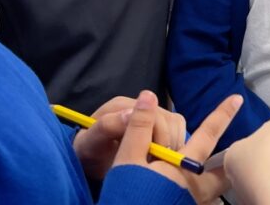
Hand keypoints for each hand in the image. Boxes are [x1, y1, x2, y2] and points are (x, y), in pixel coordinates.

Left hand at [72, 95, 187, 179]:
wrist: (94, 158)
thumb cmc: (91, 151)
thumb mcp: (91, 142)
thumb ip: (107, 127)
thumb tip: (130, 115)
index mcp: (121, 105)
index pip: (149, 114)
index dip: (155, 137)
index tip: (150, 159)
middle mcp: (139, 105)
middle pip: (166, 119)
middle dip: (164, 144)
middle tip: (154, 164)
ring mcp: (152, 112)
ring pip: (175, 124)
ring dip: (172, 144)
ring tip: (157, 162)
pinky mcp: (162, 122)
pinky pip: (179, 128)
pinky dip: (176, 143)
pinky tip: (163, 157)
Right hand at [113, 91, 242, 203]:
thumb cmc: (129, 195)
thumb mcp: (127, 160)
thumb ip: (139, 128)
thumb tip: (148, 96)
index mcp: (185, 170)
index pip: (208, 135)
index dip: (222, 115)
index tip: (237, 99)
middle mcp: (196, 189)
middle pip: (222, 174)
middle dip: (229, 163)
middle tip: (240, 154)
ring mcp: (192, 204)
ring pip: (211, 189)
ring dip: (213, 178)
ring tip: (213, 170)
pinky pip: (200, 199)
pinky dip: (199, 189)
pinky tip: (183, 187)